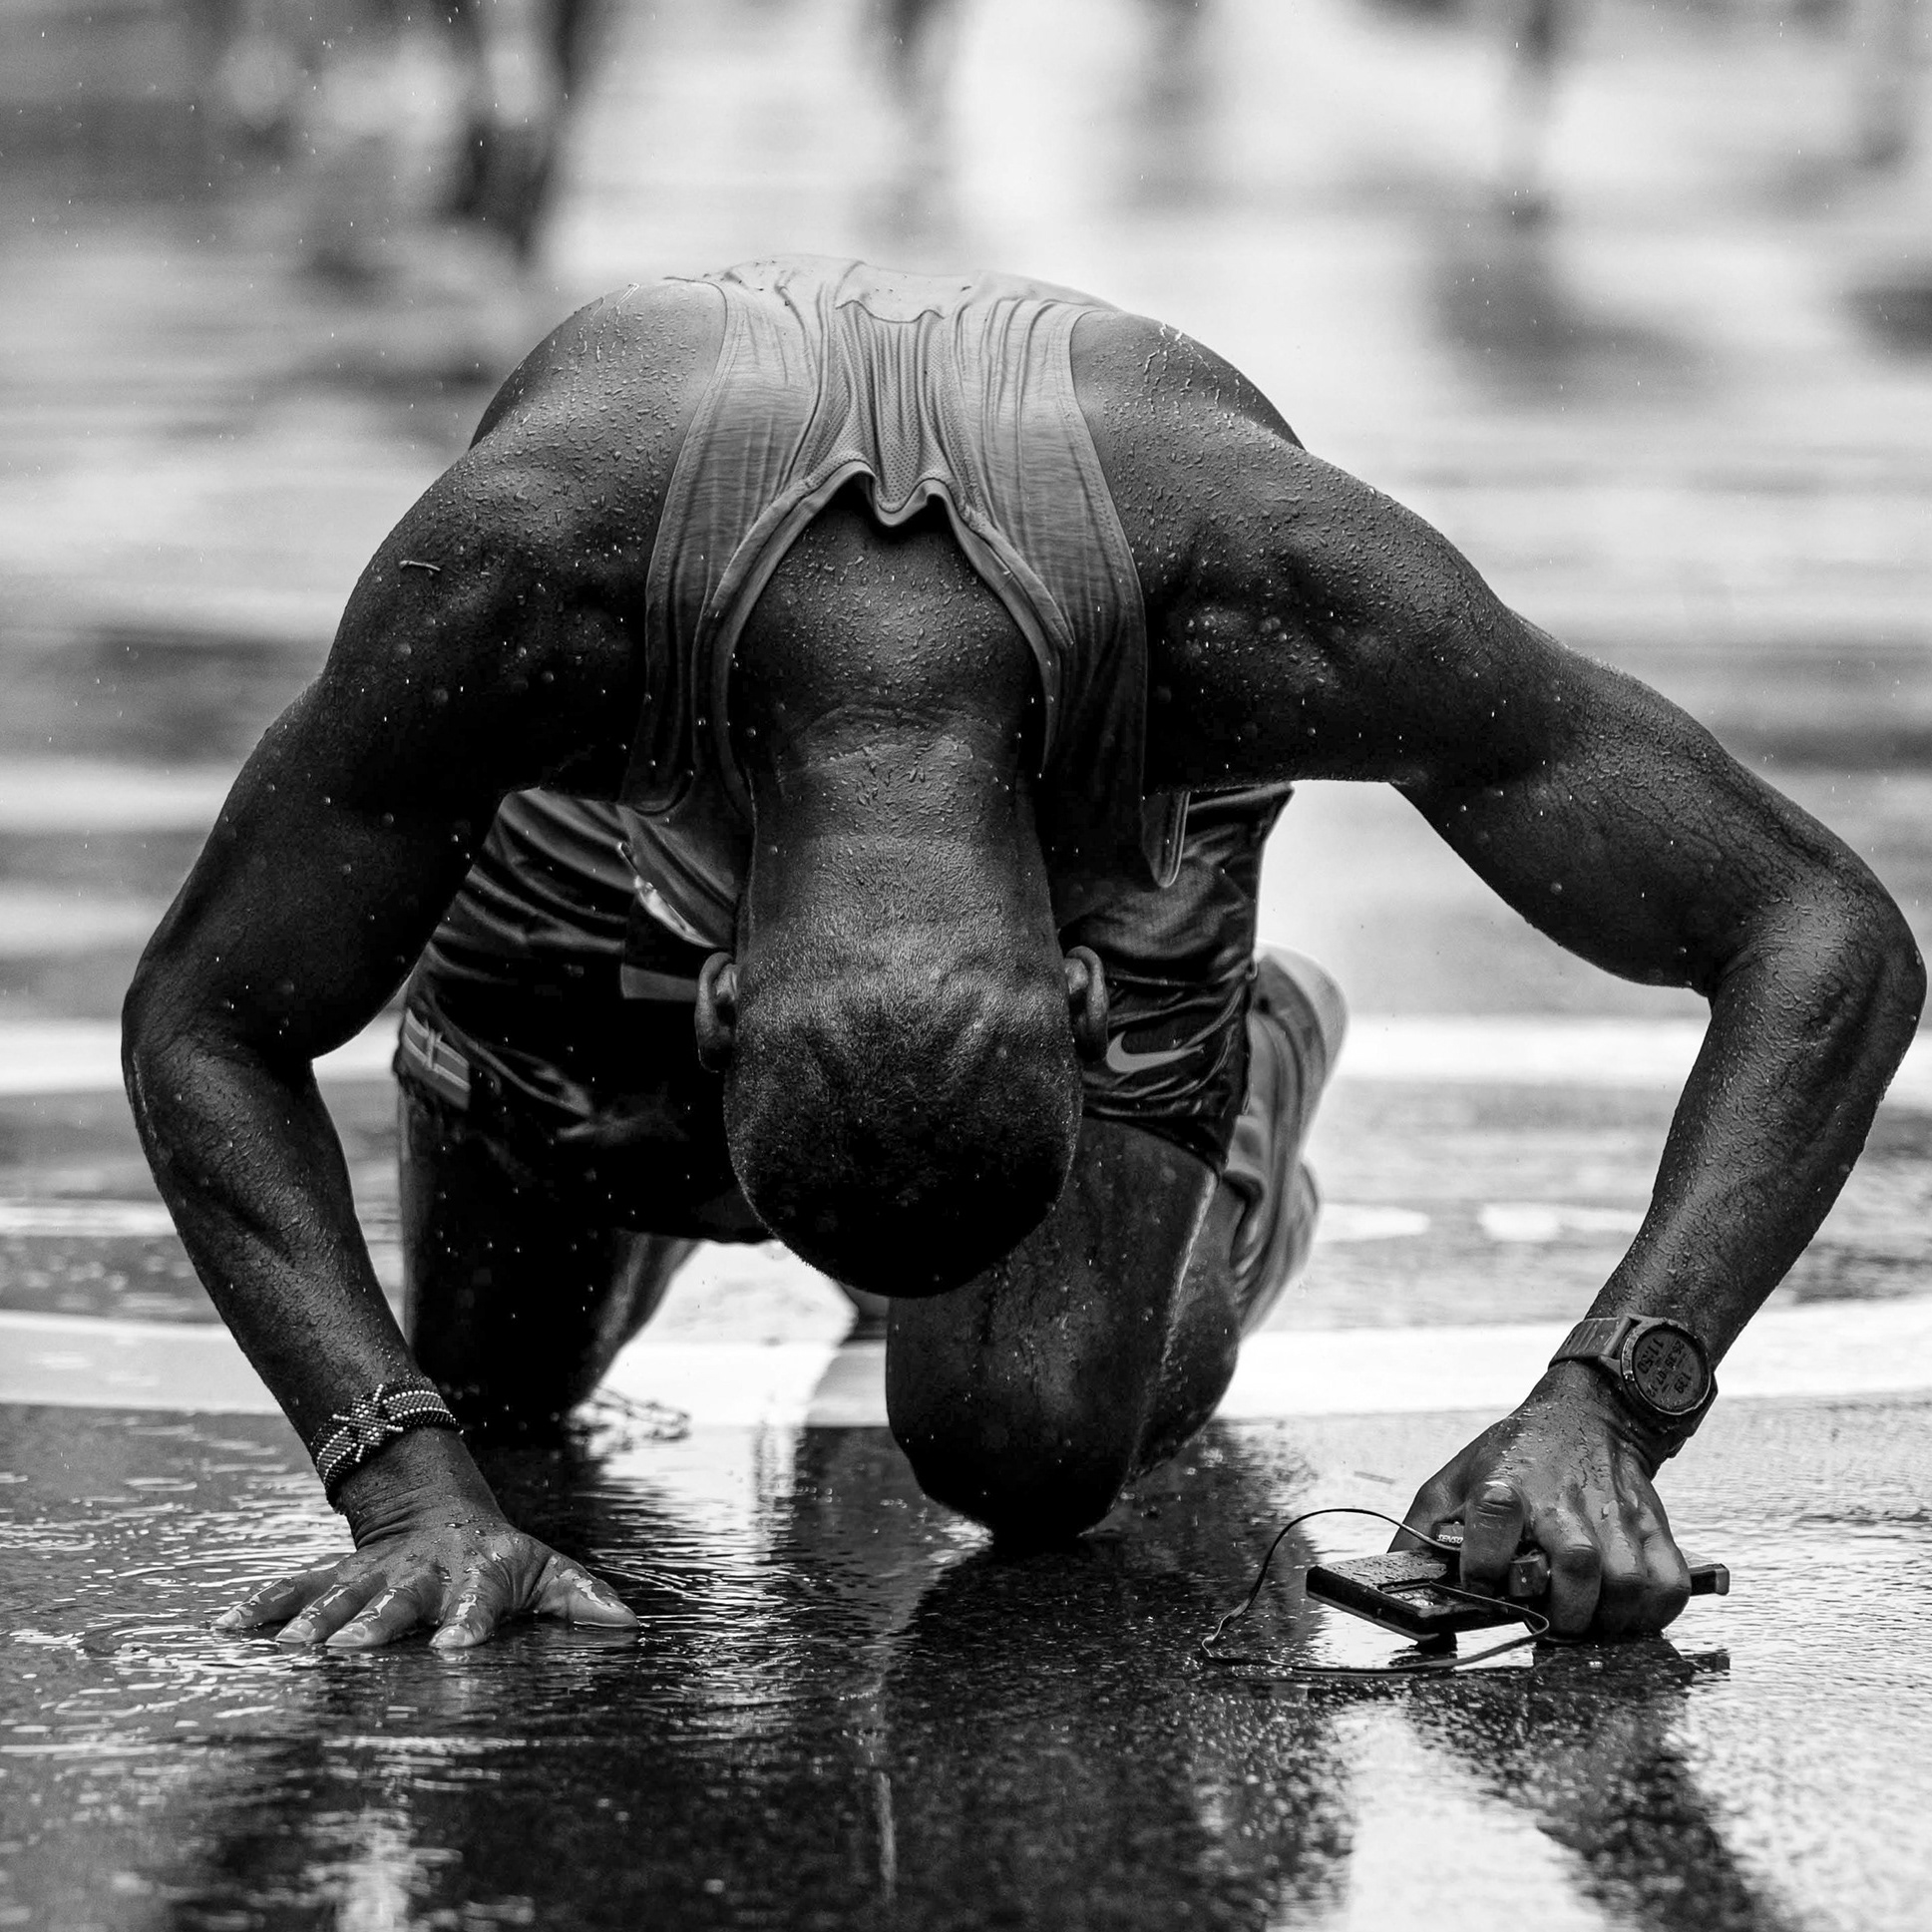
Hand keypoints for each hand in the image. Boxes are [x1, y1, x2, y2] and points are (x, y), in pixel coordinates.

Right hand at [213, 1509, 637, 1651]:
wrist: (438, 1509)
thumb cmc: (499, 1558)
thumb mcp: (543, 1570)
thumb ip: (580, 1596)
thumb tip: (628, 1622)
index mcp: (473, 1572)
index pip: (475, 1601)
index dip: (469, 1623)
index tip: (455, 1649)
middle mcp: (417, 1571)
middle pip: (395, 1597)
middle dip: (373, 1623)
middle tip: (346, 1651)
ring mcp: (372, 1571)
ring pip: (338, 1592)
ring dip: (311, 1618)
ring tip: (288, 1647)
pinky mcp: (334, 1575)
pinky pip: (292, 1587)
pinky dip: (260, 1605)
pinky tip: (228, 1626)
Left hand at [1395, 1362, 1692, 1637]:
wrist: (1585, 1416)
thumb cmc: (1515, 1455)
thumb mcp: (1454, 1480)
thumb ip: (1420, 1531)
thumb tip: (1393, 1579)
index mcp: (1506, 1486)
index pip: (1494, 1523)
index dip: (1484, 1567)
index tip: (1482, 1584)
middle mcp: (1563, 1503)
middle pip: (1577, 1569)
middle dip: (1561, 1612)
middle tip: (1549, 1618)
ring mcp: (1614, 1517)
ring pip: (1627, 1586)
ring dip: (1606, 1619)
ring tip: (1585, 1616)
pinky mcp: (1653, 1528)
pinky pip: (1667, 1589)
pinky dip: (1651, 1614)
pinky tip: (1623, 1610)